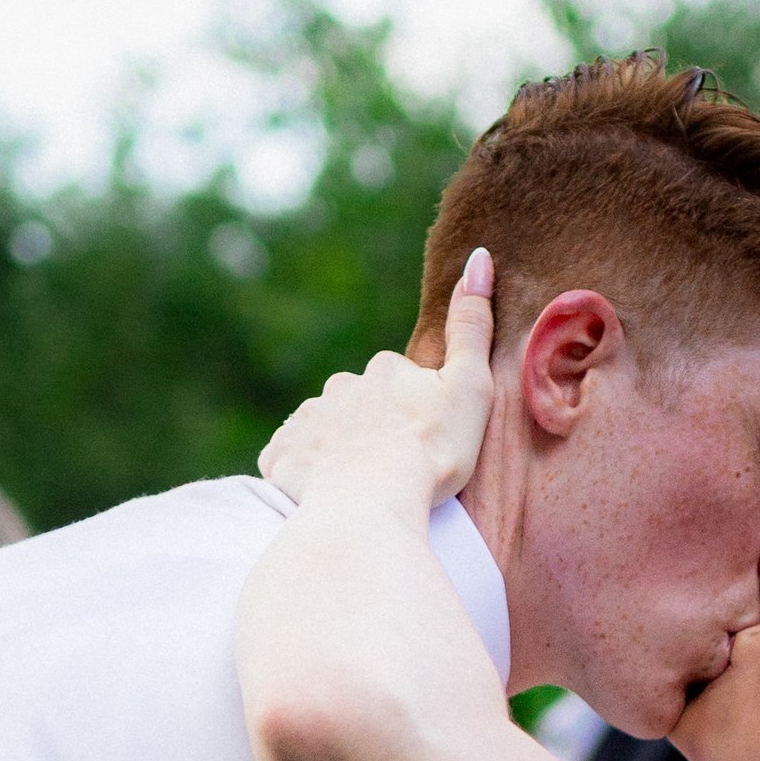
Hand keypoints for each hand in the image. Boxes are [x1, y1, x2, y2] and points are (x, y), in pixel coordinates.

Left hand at [258, 250, 495, 509]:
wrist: (370, 503)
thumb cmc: (429, 451)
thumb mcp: (469, 386)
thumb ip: (473, 326)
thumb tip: (479, 257)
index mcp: (383, 370)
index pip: (398, 382)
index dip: (415, 409)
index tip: (426, 439)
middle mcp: (339, 387)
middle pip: (357, 404)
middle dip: (371, 427)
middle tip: (394, 466)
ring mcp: (306, 422)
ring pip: (323, 431)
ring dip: (338, 450)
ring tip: (361, 486)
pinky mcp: (280, 456)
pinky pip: (291, 460)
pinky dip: (304, 473)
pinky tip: (324, 494)